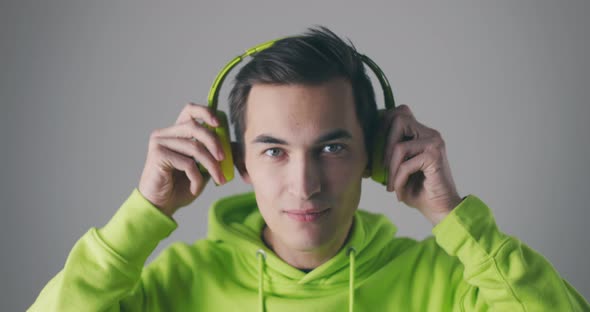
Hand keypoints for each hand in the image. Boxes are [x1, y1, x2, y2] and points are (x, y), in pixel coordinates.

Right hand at [138, 103, 225, 216]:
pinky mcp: (157, 155)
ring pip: (194, 147)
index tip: (219, 124)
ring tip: (218, 179)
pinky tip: (195, 188)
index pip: (189, 110)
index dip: (205, 112)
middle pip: (195, 128)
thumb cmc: (181, 187)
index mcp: (175, 133)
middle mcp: (165, 134)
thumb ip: (212, 154)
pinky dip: (196, 177)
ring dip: (211, 165)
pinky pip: (187, 163)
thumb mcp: (202, 168)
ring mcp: (159, 143)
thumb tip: (232, 144)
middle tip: (224, 159)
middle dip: (214, 142)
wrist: (160, 207)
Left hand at [381, 104, 461, 225]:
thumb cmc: (416, 190)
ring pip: (398, 145)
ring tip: (390, 185)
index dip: (383, 125)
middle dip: (383, 144)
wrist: (438, 209)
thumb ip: (385, 153)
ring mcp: (434, 143)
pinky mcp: (435, 156)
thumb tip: (363, 143)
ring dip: (390, 169)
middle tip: (381, 167)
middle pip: (398, 118)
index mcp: (421, 133)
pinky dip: (399, 179)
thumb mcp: (395, 168)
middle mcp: (429, 134)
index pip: (399, 112)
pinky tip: (398, 190)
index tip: (376, 150)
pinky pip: (406, 163)